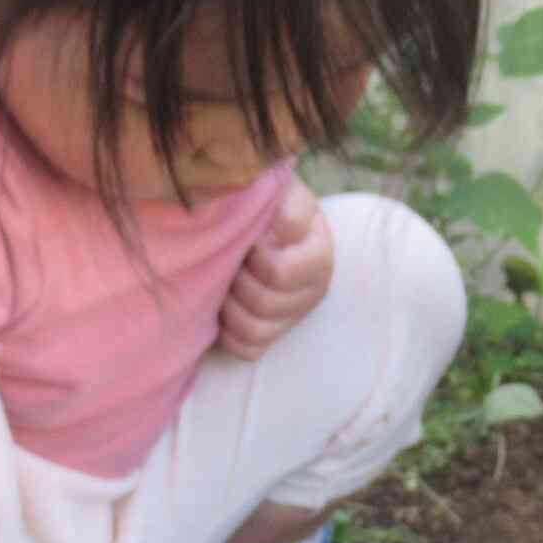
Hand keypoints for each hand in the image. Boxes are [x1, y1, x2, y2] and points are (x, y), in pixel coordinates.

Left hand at [219, 180, 332, 359]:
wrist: (262, 221)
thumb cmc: (270, 204)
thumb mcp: (284, 192)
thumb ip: (288, 203)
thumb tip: (284, 227)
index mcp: (318, 254)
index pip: (279, 272)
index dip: (254, 255)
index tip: (249, 236)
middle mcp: (313, 290)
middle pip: (264, 303)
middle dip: (238, 281)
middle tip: (231, 260)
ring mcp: (293, 316)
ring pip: (255, 330)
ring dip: (230, 307)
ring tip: (225, 282)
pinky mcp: (274, 334)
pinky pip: (249, 350)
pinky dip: (230, 335)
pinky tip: (224, 310)